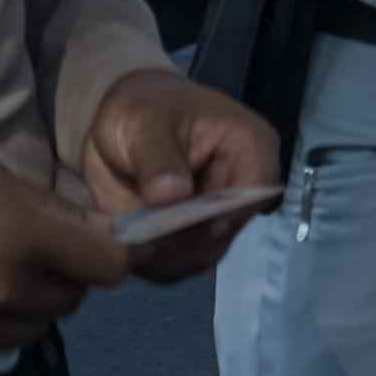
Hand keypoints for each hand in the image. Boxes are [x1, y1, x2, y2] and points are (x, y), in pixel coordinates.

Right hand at [0, 154, 127, 357]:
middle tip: (47, 254)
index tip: (123, 245)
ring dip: (37, 305)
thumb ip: (60, 213)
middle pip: (75, 298)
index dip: (122, 254)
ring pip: (39, 326)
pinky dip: (2, 325)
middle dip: (72, 276)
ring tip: (8, 275)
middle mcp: (4, 290)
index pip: (110, 265)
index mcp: (25, 239)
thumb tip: (112, 232)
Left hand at [84, 69, 280, 282]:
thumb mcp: (148, 124)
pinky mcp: (192, 237)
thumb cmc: (143, 111)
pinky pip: (180, 265)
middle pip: (228, 230)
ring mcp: (216, 215)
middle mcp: (241, 186)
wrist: (118, 123)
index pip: (256, 192)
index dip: (223, 214)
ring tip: (129, 236)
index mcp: (249, 148)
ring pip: (204, 254)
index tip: (178, 223)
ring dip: (165, 255)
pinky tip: (131, 243)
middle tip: (140, 234)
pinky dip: (154, 262)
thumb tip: (171, 195)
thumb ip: (160, 159)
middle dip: (183, 240)